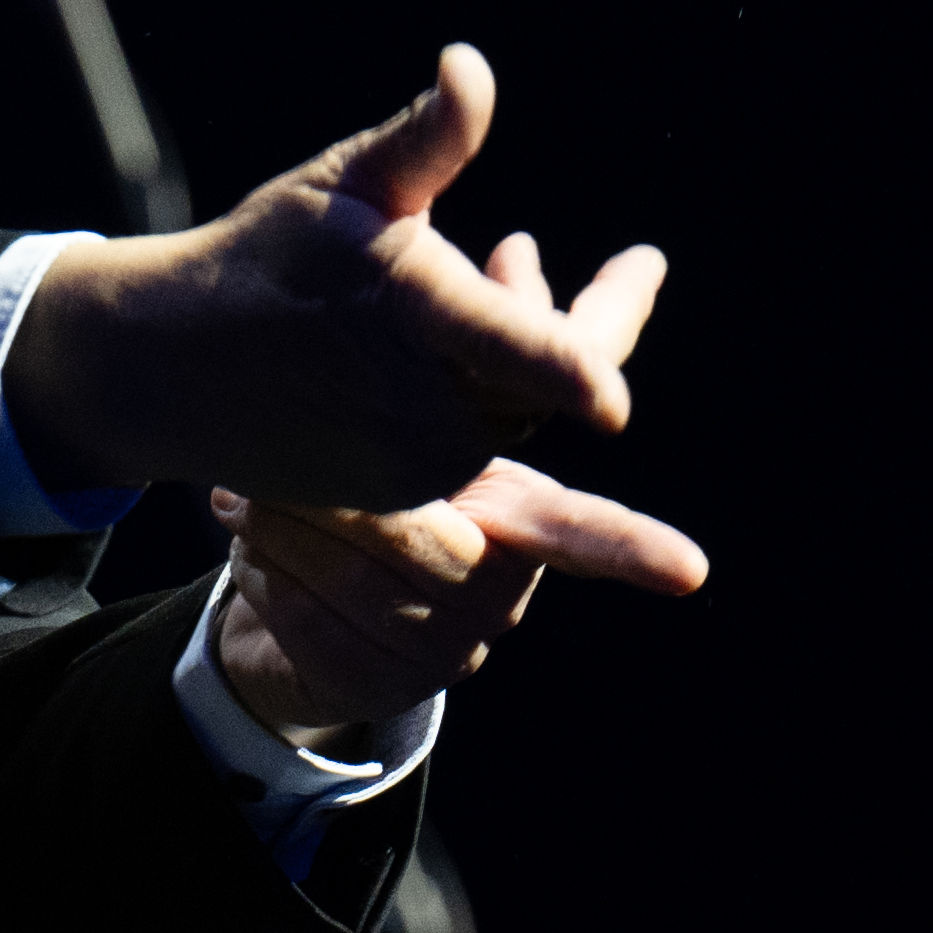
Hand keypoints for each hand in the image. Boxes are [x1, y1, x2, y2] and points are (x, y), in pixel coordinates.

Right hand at [13, 48, 674, 520]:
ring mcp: (413, 459)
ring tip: (503, 268)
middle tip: (606, 261)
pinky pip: (477, 441)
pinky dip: (482, 392)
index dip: (577, 366)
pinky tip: (445, 345)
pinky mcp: (400, 493)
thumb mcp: (345, 183)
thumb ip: (428, 135)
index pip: (519, 347)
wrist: (164, 369)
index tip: (612, 396)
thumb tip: (471, 64)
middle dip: (591, 314)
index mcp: (416, 315)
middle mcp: (424, 404)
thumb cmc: (260, 258)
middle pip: (558, 371)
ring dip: (526, 348)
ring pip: (520, 406)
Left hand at [202, 224, 711, 740]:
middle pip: (425, 544)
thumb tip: (518, 248)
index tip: (688, 572)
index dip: (633, 551)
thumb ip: (474, 327)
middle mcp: (502, 593)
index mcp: (522, 518)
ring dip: (287, 527)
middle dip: (341, 502)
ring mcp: (444, 650)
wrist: (280, 584)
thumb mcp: (407, 393)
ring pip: (354, 578)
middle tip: (269, 471)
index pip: (590, 531)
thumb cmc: (361, 469)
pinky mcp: (375, 683)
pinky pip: (306, 621)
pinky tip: (244, 539)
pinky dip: (261, 571)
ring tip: (246, 495)